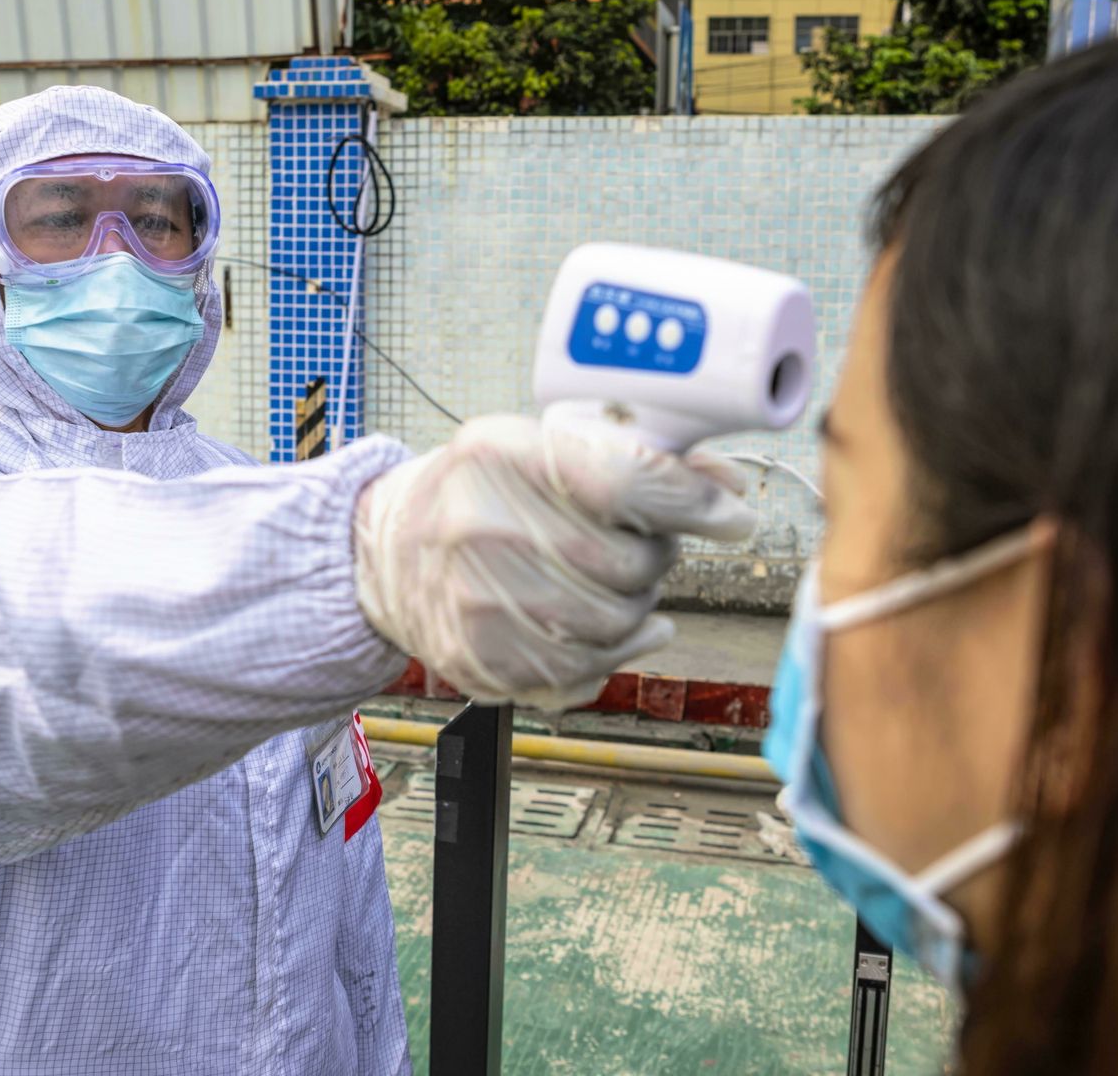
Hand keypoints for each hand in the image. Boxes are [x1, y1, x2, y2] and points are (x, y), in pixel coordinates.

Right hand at [353, 414, 754, 709]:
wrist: (386, 554)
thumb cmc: (476, 493)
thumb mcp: (537, 446)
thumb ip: (632, 456)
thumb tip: (726, 489)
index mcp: (500, 454)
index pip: (624, 479)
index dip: (693, 501)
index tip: (731, 516)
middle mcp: (481, 527)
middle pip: (628, 561)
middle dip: (657, 556)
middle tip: (642, 545)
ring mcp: (477, 602)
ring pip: (616, 624)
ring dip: (638, 607)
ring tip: (617, 585)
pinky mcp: (481, 661)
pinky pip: (585, 672)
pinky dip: (616, 655)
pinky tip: (612, 632)